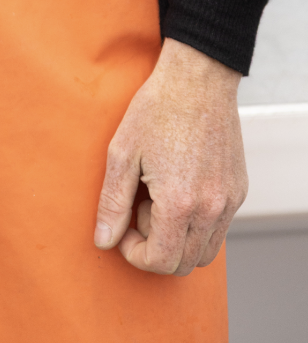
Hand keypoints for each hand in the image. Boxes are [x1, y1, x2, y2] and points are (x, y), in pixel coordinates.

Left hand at [94, 38, 246, 274]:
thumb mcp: (122, 152)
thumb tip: (104, 240)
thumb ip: (112, 202)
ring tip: (157, 199)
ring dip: (177, 240)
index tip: (122, 229)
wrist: (198, 79)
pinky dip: (196, 225)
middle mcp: (211, 208)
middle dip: (155, 248)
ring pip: (205, 251)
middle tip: (138, 209)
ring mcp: (229, 201)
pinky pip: (219, 228)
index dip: (135, 254)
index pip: (161, 261)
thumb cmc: (157, 108)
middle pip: (184, 263)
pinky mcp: (238, 191)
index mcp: (180, 203)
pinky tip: (178, 189)